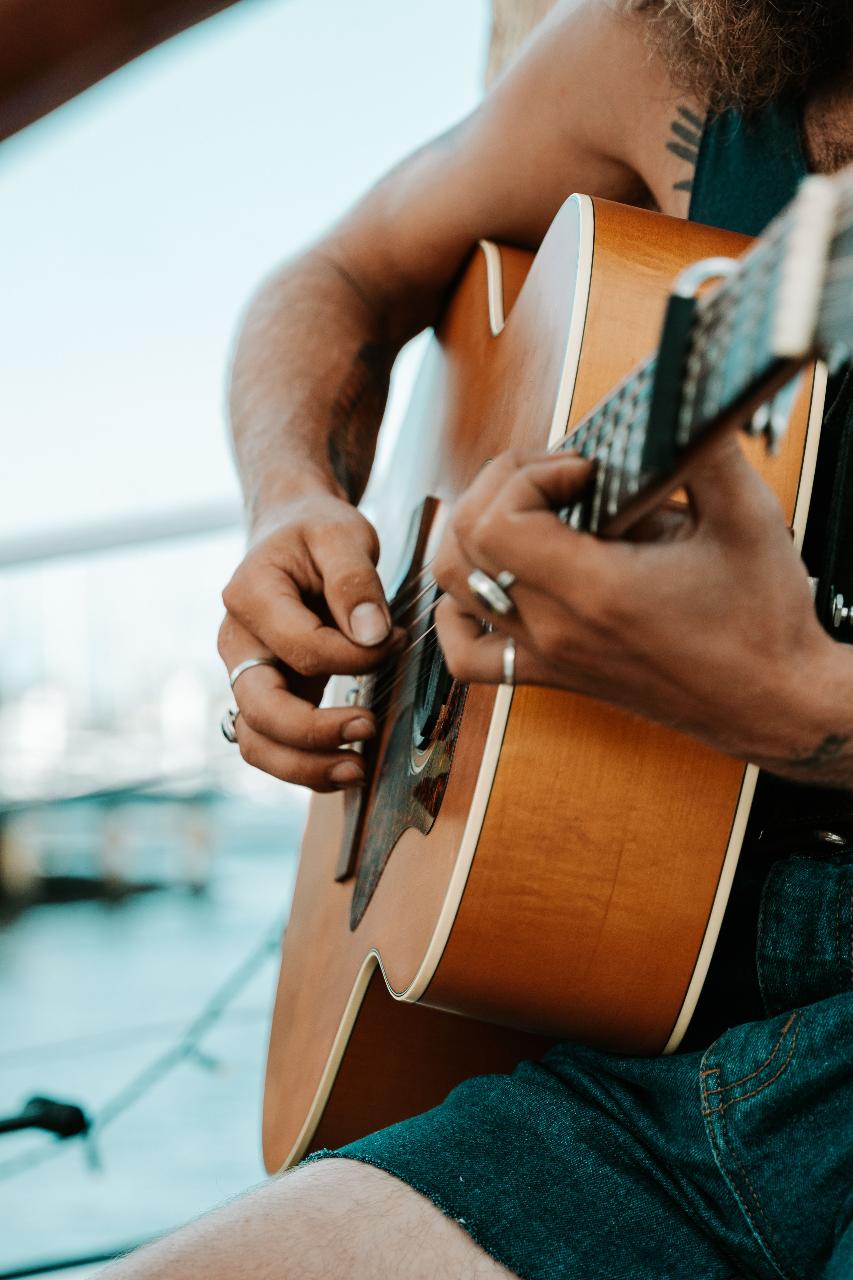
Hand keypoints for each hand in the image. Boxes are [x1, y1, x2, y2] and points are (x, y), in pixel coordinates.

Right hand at [218, 492, 403, 790]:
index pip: (301, 646)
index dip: (354, 657)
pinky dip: (304, 764)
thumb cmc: (317, 531)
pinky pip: (271, 744)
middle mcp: (237, 642)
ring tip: (356, 769)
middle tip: (368, 728)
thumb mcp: (341, 534)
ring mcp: (246, 673)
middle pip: (259, 708)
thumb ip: (355, 579)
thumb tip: (372, 635)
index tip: (394, 640)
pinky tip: (346, 766)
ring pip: (255, 741)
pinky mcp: (265, 694)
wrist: (290, 530)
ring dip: (303, 766)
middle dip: (314, 731)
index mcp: (249, 596)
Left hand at [433, 443, 835, 765]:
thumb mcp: (746, 519)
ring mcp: (546, 656)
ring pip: (455, 589)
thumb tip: (673, 404)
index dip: (528, 476)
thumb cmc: (763, 620)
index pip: (498, 521)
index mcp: (594, 591)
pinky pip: (467, 656)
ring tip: (529, 510)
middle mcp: (555, 629)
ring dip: (474, 534)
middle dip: (500, 487)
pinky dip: (459, 613)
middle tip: (559, 476)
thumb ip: (704, 452)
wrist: (771, 703)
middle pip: (465, 543)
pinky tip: (491, 583)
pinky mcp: (551, 675)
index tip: (583, 471)